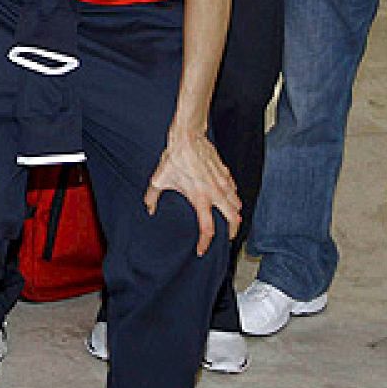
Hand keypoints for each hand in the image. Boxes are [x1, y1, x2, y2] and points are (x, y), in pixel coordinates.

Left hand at [143, 124, 240, 255]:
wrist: (188, 137)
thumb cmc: (174, 158)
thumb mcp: (159, 180)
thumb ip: (152, 198)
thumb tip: (149, 209)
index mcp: (200, 199)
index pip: (207, 229)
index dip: (205, 243)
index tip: (201, 249)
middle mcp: (215, 194)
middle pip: (234, 220)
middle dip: (232, 232)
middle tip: (227, 237)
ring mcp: (224, 183)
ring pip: (237, 206)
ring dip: (235, 215)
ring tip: (229, 220)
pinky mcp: (226, 173)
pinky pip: (235, 191)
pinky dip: (234, 198)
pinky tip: (227, 199)